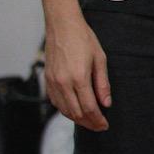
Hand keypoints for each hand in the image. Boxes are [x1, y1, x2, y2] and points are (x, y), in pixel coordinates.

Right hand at [44, 17, 109, 131]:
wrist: (62, 26)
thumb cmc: (83, 39)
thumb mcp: (100, 59)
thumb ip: (102, 84)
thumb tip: (106, 103)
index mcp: (78, 78)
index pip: (89, 108)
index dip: (97, 120)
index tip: (105, 125)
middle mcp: (63, 83)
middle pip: (75, 113)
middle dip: (88, 123)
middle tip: (99, 127)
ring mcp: (53, 83)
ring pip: (64, 110)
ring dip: (77, 119)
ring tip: (89, 121)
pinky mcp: (47, 80)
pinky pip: (55, 102)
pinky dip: (65, 110)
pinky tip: (74, 110)